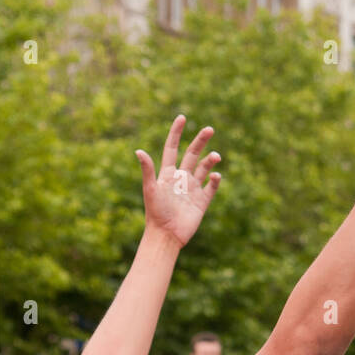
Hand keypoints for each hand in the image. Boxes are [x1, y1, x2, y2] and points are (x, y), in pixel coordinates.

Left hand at [136, 115, 221, 246]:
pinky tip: (216, 176)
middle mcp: (181, 179)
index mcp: (168, 174)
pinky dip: (215, 180)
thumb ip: (147, 170)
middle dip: (201, 141)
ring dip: (211, 160)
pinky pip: (211, 187)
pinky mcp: (201, 202)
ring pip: (204, 169)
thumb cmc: (155, 213)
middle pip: (192, 154)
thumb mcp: (150, 189)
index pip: (172, 148)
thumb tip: (138, 150)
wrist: (166, 236)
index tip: (182, 118)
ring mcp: (192, 190)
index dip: (176, 133)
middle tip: (210, 129)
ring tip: (216, 156)